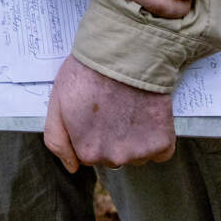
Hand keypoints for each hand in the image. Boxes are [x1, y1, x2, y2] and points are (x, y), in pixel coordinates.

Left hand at [43, 55, 174, 170]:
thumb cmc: (89, 73)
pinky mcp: (163, 143)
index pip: (88, 154)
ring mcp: (140, 152)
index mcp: (87, 151)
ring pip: (136, 154)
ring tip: (130, 107)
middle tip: (113, 106)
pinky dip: (157, 137)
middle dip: (112, 136)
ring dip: (135, 138)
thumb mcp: (57, 102)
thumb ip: (57, 140)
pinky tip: (148, 114)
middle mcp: (114, 158)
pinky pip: (160, 152)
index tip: (94, 111)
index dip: (90, 131)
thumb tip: (72, 167)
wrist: (126, 53)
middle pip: (112, 156)